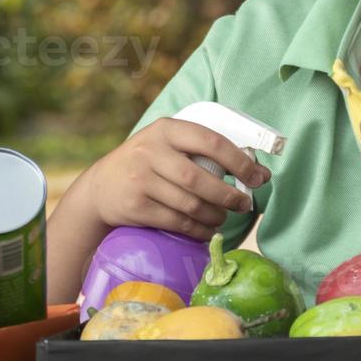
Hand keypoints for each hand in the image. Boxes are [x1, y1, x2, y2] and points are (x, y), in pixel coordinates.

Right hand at [88, 118, 271, 240]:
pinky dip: (198, 230)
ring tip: (222, 218)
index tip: (258, 177)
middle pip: (199, 179)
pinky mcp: (136, 206)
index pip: (211, 141)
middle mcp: (151, 151)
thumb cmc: (147, 164)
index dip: (239, 161)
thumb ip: (202, 151)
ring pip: (190, 203)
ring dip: (214, 215)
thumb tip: (257, 171)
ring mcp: (141, 179)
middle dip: (229, 195)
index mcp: (166, 129)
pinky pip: (177, 222)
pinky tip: (207, 231)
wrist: (101, 187)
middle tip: (244, 205)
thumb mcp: (166, 145)